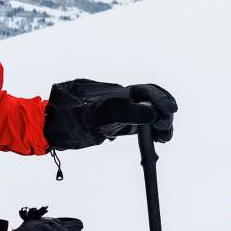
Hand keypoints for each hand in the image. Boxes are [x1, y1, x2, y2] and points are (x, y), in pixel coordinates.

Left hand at [44, 79, 179, 150]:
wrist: (60, 129)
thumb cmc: (79, 119)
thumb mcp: (107, 116)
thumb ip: (130, 114)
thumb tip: (153, 114)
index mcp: (121, 93)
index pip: (147, 92)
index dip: (161, 99)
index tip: (171, 110)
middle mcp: (125, 101)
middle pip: (153, 102)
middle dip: (164, 113)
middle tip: (165, 128)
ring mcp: (125, 113)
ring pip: (152, 114)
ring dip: (163, 124)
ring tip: (165, 137)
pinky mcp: (123, 126)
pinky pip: (145, 125)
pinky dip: (155, 131)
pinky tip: (159, 139)